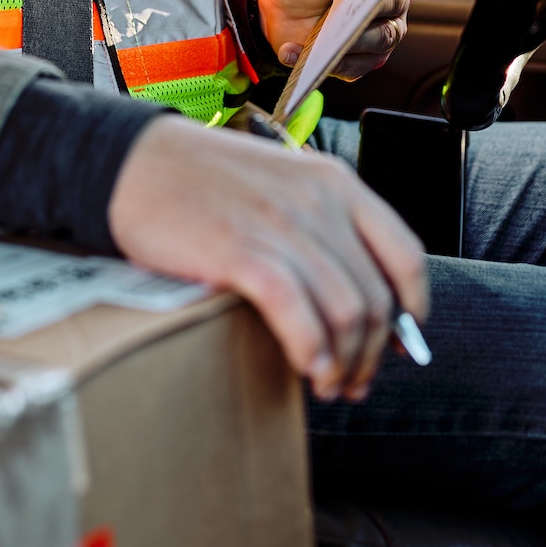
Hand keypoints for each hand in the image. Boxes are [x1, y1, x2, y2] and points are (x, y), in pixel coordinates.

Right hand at [108, 116, 428, 399]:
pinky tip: (306, 369)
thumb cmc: (201, 178)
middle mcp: (318, 202)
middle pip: (375, 297)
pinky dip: (311, 350)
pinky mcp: (241, 251)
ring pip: (346, 312)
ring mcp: (281, 226)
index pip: (405, 254)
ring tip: (327, 385)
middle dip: (372, 354)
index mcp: (334, 181)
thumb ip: (319, 224)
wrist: (134, 161)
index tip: (399, 341)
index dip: (411, 308)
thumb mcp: (279, 181)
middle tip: (353, 382)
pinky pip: (298, 313)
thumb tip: (352, 291)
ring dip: (344, 363)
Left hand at [257, 0, 411, 78]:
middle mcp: (389, 14)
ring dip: (340, 50)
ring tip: (313, 43)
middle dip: (361, 30)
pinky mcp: (354, 62)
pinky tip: (292, 52)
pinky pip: (346, 70)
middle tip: (338, 25)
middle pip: (386, 30)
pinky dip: (321, 64)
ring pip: (370, 54)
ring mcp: (374, 41)